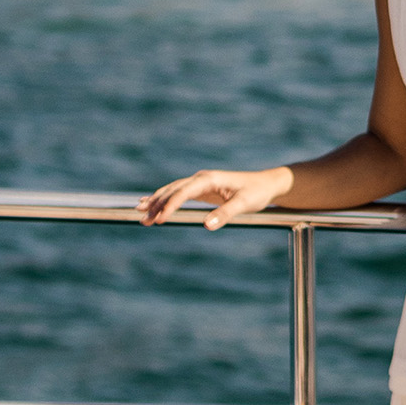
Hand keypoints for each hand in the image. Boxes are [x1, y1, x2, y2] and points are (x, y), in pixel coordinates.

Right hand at [138, 167, 293, 230]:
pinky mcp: (201, 190)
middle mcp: (201, 178)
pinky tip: (150, 202)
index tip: (160, 219)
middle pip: (173, 190)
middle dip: (157, 204)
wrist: (266, 184)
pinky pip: (177, 193)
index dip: (171, 205)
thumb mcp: (244, 204)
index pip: (184, 192)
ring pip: (172, 191)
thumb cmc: (257, 192)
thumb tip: (206, 226)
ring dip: (156, 201)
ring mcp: (200, 183)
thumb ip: (225, 214)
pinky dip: (163, 198)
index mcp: (209, 179)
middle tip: (143, 219)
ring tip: (140, 213)